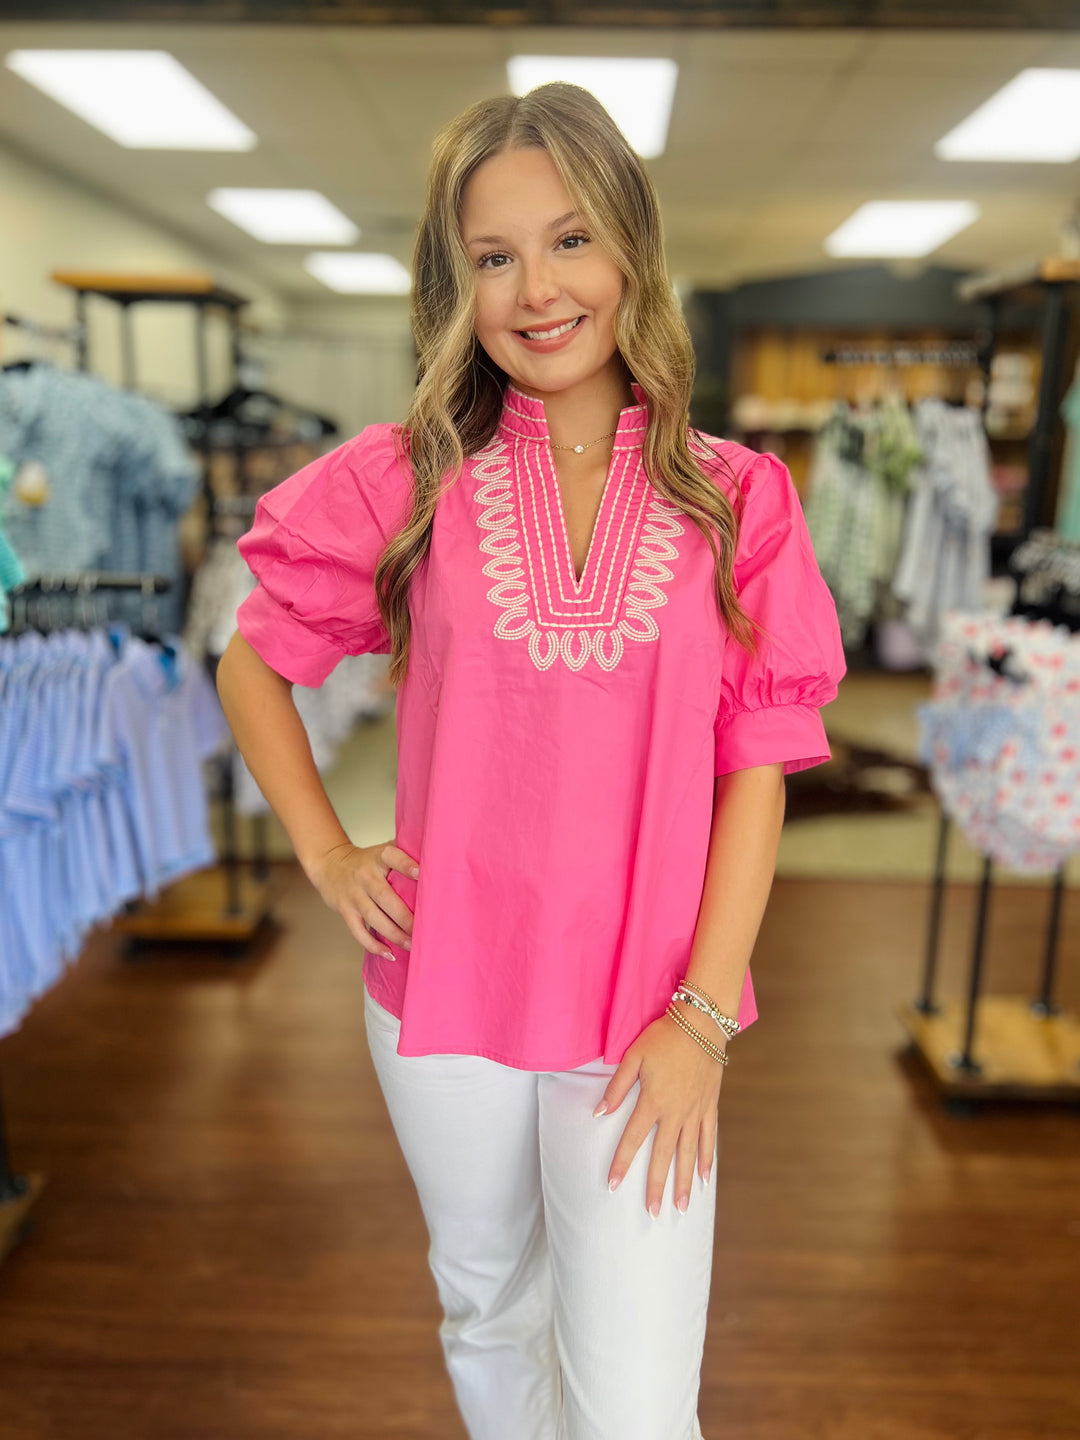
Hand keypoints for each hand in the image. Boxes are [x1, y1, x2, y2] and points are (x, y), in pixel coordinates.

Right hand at [305, 838, 419, 960]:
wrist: (329, 864)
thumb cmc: (365, 861)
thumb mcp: (381, 850)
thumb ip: (405, 852)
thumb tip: (438, 856)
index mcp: (378, 858)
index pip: (392, 857)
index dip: (406, 865)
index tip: (421, 873)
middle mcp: (365, 876)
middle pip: (385, 897)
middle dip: (405, 917)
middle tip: (423, 930)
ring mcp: (354, 895)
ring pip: (374, 918)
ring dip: (394, 934)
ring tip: (411, 945)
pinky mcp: (346, 911)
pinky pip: (358, 931)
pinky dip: (373, 945)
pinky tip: (389, 954)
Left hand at [594, 1010, 725, 1216]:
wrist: (701, 1024)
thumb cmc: (663, 1037)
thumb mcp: (633, 1056)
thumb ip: (617, 1087)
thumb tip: (598, 1113)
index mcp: (652, 1101)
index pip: (632, 1139)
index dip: (622, 1164)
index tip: (613, 1186)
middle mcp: (675, 1112)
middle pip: (663, 1156)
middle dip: (657, 1186)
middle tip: (653, 1213)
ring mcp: (695, 1111)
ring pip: (688, 1154)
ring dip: (683, 1182)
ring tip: (681, 1208)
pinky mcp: (709, 1106)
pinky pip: (708, 1138)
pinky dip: (706, 1159)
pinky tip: (704, 1179)